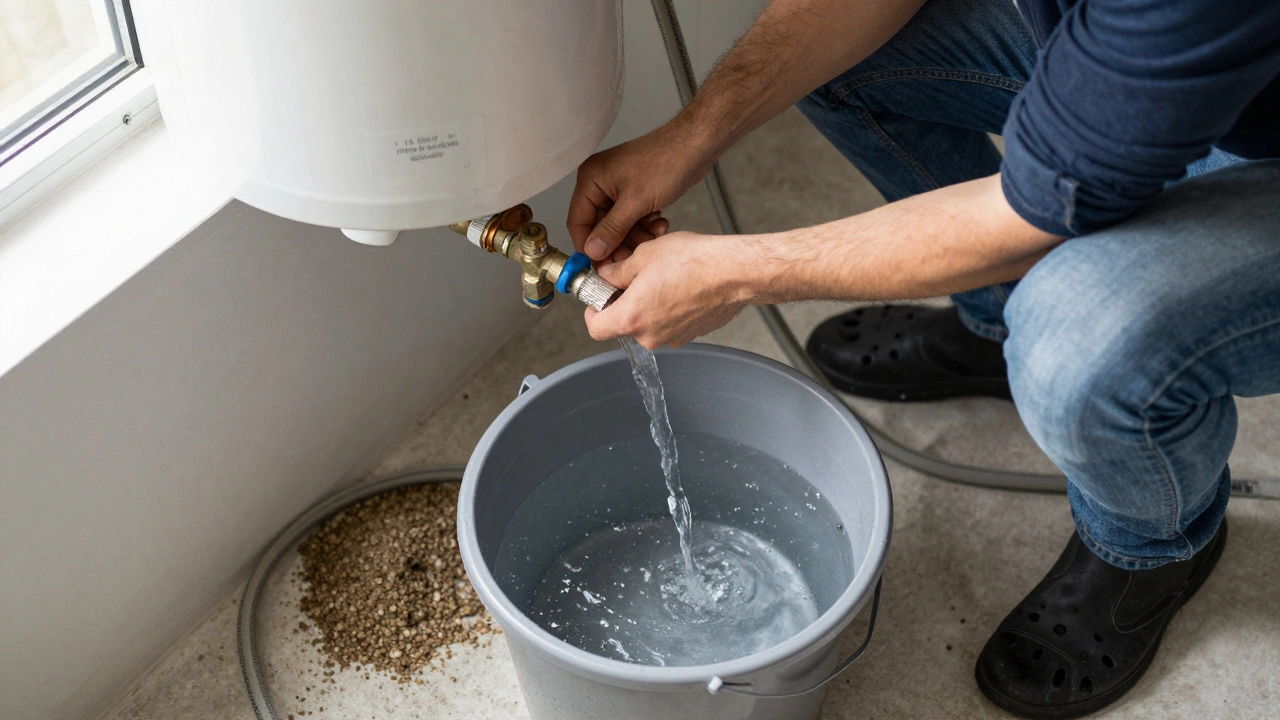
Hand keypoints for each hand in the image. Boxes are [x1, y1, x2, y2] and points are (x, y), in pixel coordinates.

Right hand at [568, 119, 715, 264]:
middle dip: (618, 242)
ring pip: (619, 226)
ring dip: (636, 235)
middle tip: (633, 257)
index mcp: (591, 179)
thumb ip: (611, 230)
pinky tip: (659, 223)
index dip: (589, 245)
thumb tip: (593, 250)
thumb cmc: (666, 161)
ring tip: (653, 235)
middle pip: (600, 226)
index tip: (600, 265)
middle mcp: (601, 183)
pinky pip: (633, 219)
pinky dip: (645, 226)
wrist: (695, 146)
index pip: (578, 221)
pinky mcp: (635, 193)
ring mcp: (618, 188)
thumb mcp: (635, 203)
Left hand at [584, 231, 750, 347]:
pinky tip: (681, 286)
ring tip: (663, 278)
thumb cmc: (694, 262)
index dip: (593, 311)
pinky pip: (670, 324)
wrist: (734, 272)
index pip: (595, 328)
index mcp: (632, 317)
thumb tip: (608, 275)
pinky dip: (670, 309)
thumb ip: (618, 271)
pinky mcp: (691, 335)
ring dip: (649, 305)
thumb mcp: (644, 255)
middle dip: (625, 303)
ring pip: (649, 324)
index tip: (599, 297)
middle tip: (634, 279)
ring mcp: (672, 338)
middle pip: (624, 325)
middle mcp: (650, 335)